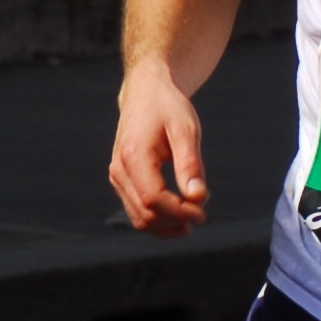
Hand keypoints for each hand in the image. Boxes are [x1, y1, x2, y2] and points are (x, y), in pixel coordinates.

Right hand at [109, 62, 211, 234]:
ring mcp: (118, 177)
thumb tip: (199, 197)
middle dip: (176, 221)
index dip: (180, 212)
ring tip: (193, 221)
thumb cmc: (168, 108)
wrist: (145, 94)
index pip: (153, 199)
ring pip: (139, 217)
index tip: (203, 212)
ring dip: (166, 226)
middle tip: (203, 216)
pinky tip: (180, 219)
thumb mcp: (186, 129)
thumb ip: (191, 164)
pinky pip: (136, 211)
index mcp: (133, 156)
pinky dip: (157, 220)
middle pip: (146, 213)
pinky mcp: (122, 181)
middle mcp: (119, 170)